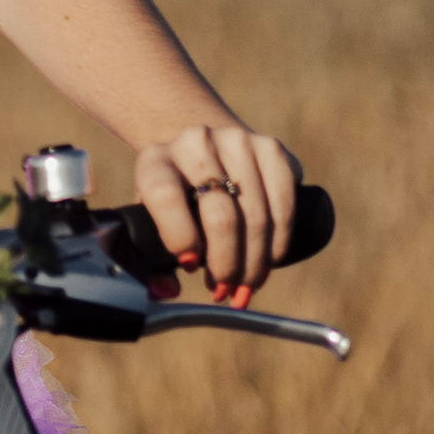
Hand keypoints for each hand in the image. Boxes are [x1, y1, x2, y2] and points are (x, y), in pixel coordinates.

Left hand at [134, 123, 298, 306]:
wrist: (200, 151)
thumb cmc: (173, 198)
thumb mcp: (150, 223)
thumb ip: (150, 261)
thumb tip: (167, 291)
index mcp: (156, 161)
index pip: (166, 197)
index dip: (180, 237)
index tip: (189, 265)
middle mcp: (196, 143)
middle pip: (220, 216)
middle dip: (226, 265)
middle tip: (225, 290)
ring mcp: (238, 141)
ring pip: (255, 216)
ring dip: (255, 262)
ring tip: (247, 284)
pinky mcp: (271, 148)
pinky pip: (283, 204)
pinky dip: (279, 241)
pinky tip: (270, 260)